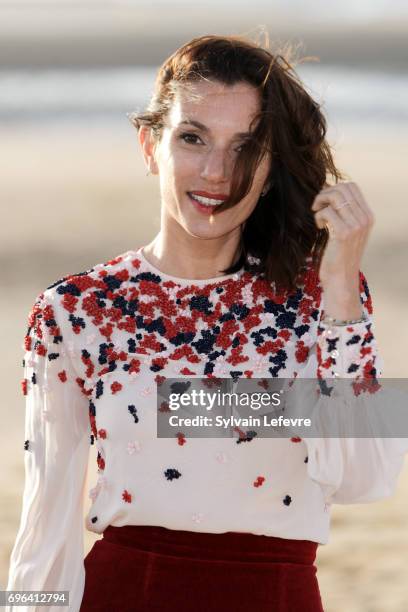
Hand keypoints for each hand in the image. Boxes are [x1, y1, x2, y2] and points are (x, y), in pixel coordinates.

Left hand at [311, 181, 374, 318]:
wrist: (340, 279)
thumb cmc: (339, 255)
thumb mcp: (346, 231)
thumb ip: (343, 213)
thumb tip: (327, 189)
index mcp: (367, 216)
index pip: (352, 186)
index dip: (334, 188)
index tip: (324, 201)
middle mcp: (365, 219)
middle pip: (343, 188)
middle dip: (325, 192)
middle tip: (317, 206)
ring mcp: (356, 226)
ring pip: (335, 196)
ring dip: (321, 201)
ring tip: (317, 214)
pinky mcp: (343, 233)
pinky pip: (326, 212)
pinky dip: (318, 216)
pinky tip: (320, 227)